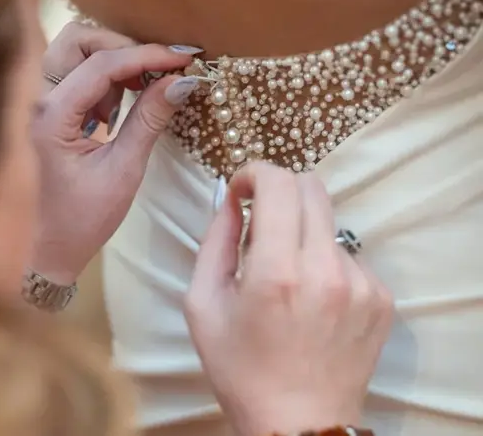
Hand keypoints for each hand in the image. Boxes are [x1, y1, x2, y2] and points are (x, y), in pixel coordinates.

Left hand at [31, 22, 201, 283]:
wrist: (52, 247)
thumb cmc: (83, 218)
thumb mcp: (124, 170)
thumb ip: (150, 120)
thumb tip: (184, 81)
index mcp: (51, 117)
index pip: (101, 64)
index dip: (147, 55)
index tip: (184, 59)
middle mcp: (37, 101)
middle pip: (77, 40)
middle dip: (121, 48)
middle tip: (156, 73)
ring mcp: (39, 103)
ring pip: (74, 51)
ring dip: (110, 63)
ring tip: (133, 98)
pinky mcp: (48, 109)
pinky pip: (74, 72)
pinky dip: (102, 78)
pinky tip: (116, 111)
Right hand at [185, 162, 393, 435]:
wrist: (298, 423)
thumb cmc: (241, 369)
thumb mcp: (203, 305)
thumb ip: (215, 242)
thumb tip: (232, 201)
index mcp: (277, 273)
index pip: (279, 183)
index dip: (254, 173)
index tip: (241, 189)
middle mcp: (326, 270)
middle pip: (312, 187)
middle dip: (280, 191)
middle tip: (260, 223)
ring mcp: (360, 284)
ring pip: (329, 222)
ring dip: (302, 232)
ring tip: (286, 278)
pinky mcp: (380, 298)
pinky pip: (349, 254)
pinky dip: (324, 261)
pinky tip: (311, 299)